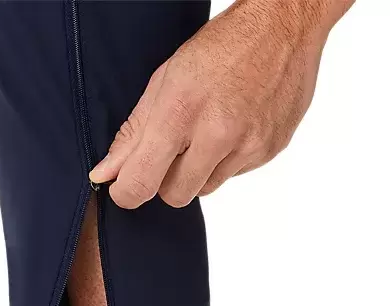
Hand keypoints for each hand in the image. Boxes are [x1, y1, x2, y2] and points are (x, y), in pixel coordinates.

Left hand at [89, 0, 352, 208]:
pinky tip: (232, 125)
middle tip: (171, 149)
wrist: (284, 26)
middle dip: (166, 180)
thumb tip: (105, 173)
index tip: (124, 188)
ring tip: (206, 129)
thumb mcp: (165, 80)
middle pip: (175, 195)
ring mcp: (248, 146)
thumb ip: (133, 132)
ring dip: (198, 170)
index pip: (142, 182)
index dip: (127, 193)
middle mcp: (218, 134)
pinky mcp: (270, 151)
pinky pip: (234, 174)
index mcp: (182, 112)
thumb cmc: (222, 46)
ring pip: (206, 188)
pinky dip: (227, 159)